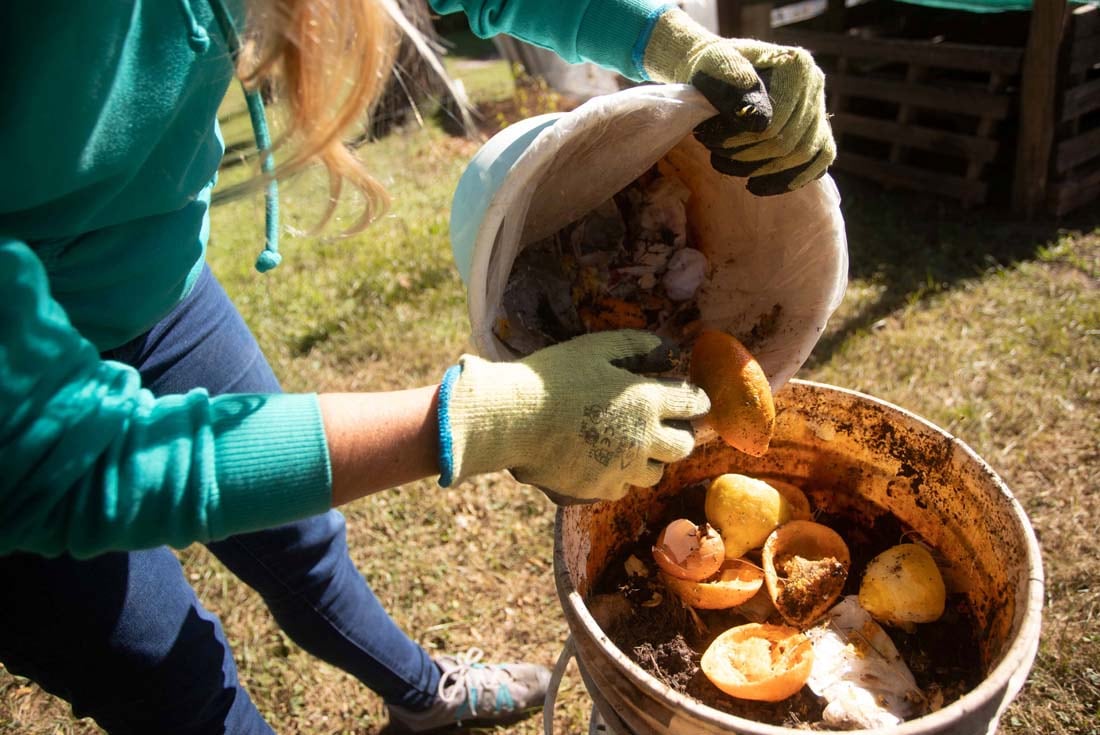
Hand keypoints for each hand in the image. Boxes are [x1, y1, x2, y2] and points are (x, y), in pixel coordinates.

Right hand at [437, 331, 709, 503]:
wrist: (512, 420)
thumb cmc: (552, 377)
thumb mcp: (596, 349)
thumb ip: (636, 345)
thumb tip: (667, 347)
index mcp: (646, 401)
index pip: (692, 403)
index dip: (696, 399)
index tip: (693, 399)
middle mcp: (643, 440)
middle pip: (683, 446)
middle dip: (680, 435)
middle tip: (667, 427)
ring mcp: (622, 469)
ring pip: (654, 473)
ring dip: (650, 460)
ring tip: (630, 447)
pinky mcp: (599, 489)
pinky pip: (621, 488)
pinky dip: (618, 476)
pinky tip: (600, 461)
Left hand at [643, 8, 834, 195]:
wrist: (715, 72)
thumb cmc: (710, 68)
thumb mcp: (711, 65)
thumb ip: (730, 82)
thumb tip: (760, 121)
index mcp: (796, 66)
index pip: (776, 123)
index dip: (739, 140)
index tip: (708, 138)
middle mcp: (815, 84)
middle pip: (789, 143)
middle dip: (745, 156)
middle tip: (714, 154)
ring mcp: (819, 108)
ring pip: (801, 156)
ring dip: (758, 169)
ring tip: (724, 164)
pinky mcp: (817, 130)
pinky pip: (817, 163)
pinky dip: (787, 179)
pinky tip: (755, 185)